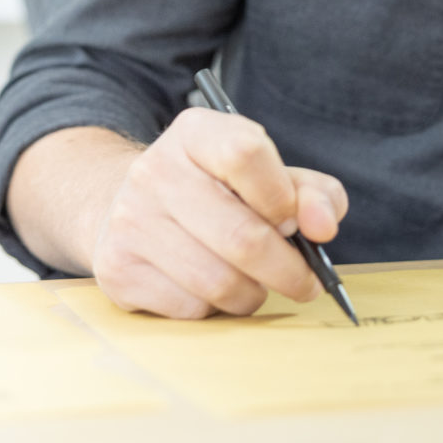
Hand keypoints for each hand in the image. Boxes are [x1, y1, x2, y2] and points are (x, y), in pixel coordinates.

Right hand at [90, 107, 348, 318]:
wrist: (126, 207)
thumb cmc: (215, 194)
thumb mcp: (267, 177)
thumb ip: (312, 194)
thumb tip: (323, 226)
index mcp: (195, 133)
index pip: (245, 154)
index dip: (283, 197)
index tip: (295, 222)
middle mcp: (155, 170)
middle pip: (243, 236)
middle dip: (287, 270)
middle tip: (303, 281)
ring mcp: (131, 220)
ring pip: (220, 282)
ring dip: (252, 293)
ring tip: (253, 282)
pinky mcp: (119, 268)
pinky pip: (190, 307)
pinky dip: (215, 309)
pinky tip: (210, 288)